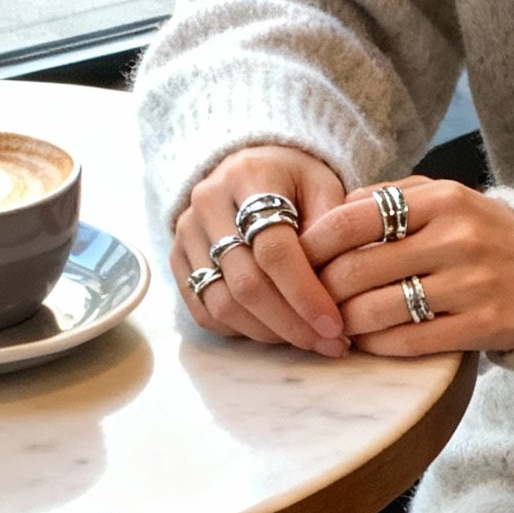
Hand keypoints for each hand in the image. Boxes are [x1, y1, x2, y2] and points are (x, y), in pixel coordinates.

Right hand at [172, 146, 348, 355]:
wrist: (248, 168)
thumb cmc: (295, 182)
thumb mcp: (325, 186)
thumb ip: (334, 230)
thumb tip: (336, 290)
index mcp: (249, 177)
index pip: (273, 249)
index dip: (305, 293)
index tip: (335, 325)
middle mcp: (208, 203)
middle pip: (246, 283)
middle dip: (291, 323)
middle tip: (329, 344)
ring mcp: (186, 233)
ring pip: (223, 304)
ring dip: (269, 333)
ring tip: (308, 340)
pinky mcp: (177, 259)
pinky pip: (205, 311)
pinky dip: (241, 330)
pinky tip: (276, 330)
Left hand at [304, 177, 513, 354]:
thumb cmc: (480, 234)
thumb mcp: (443, 200)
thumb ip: (388, 200)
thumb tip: (327, 218)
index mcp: (442, 200)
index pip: (354, 219)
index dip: (314, 244)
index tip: (297, 260)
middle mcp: (458, 238)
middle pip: (359, 268)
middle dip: (322, 290)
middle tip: (307, 301)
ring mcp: (473, 284)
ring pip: (379, 309)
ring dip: (345, 322)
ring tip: (333, 324)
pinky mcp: (485, 325)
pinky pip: (410, 341)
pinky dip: (377, 345)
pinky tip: (366, 342)